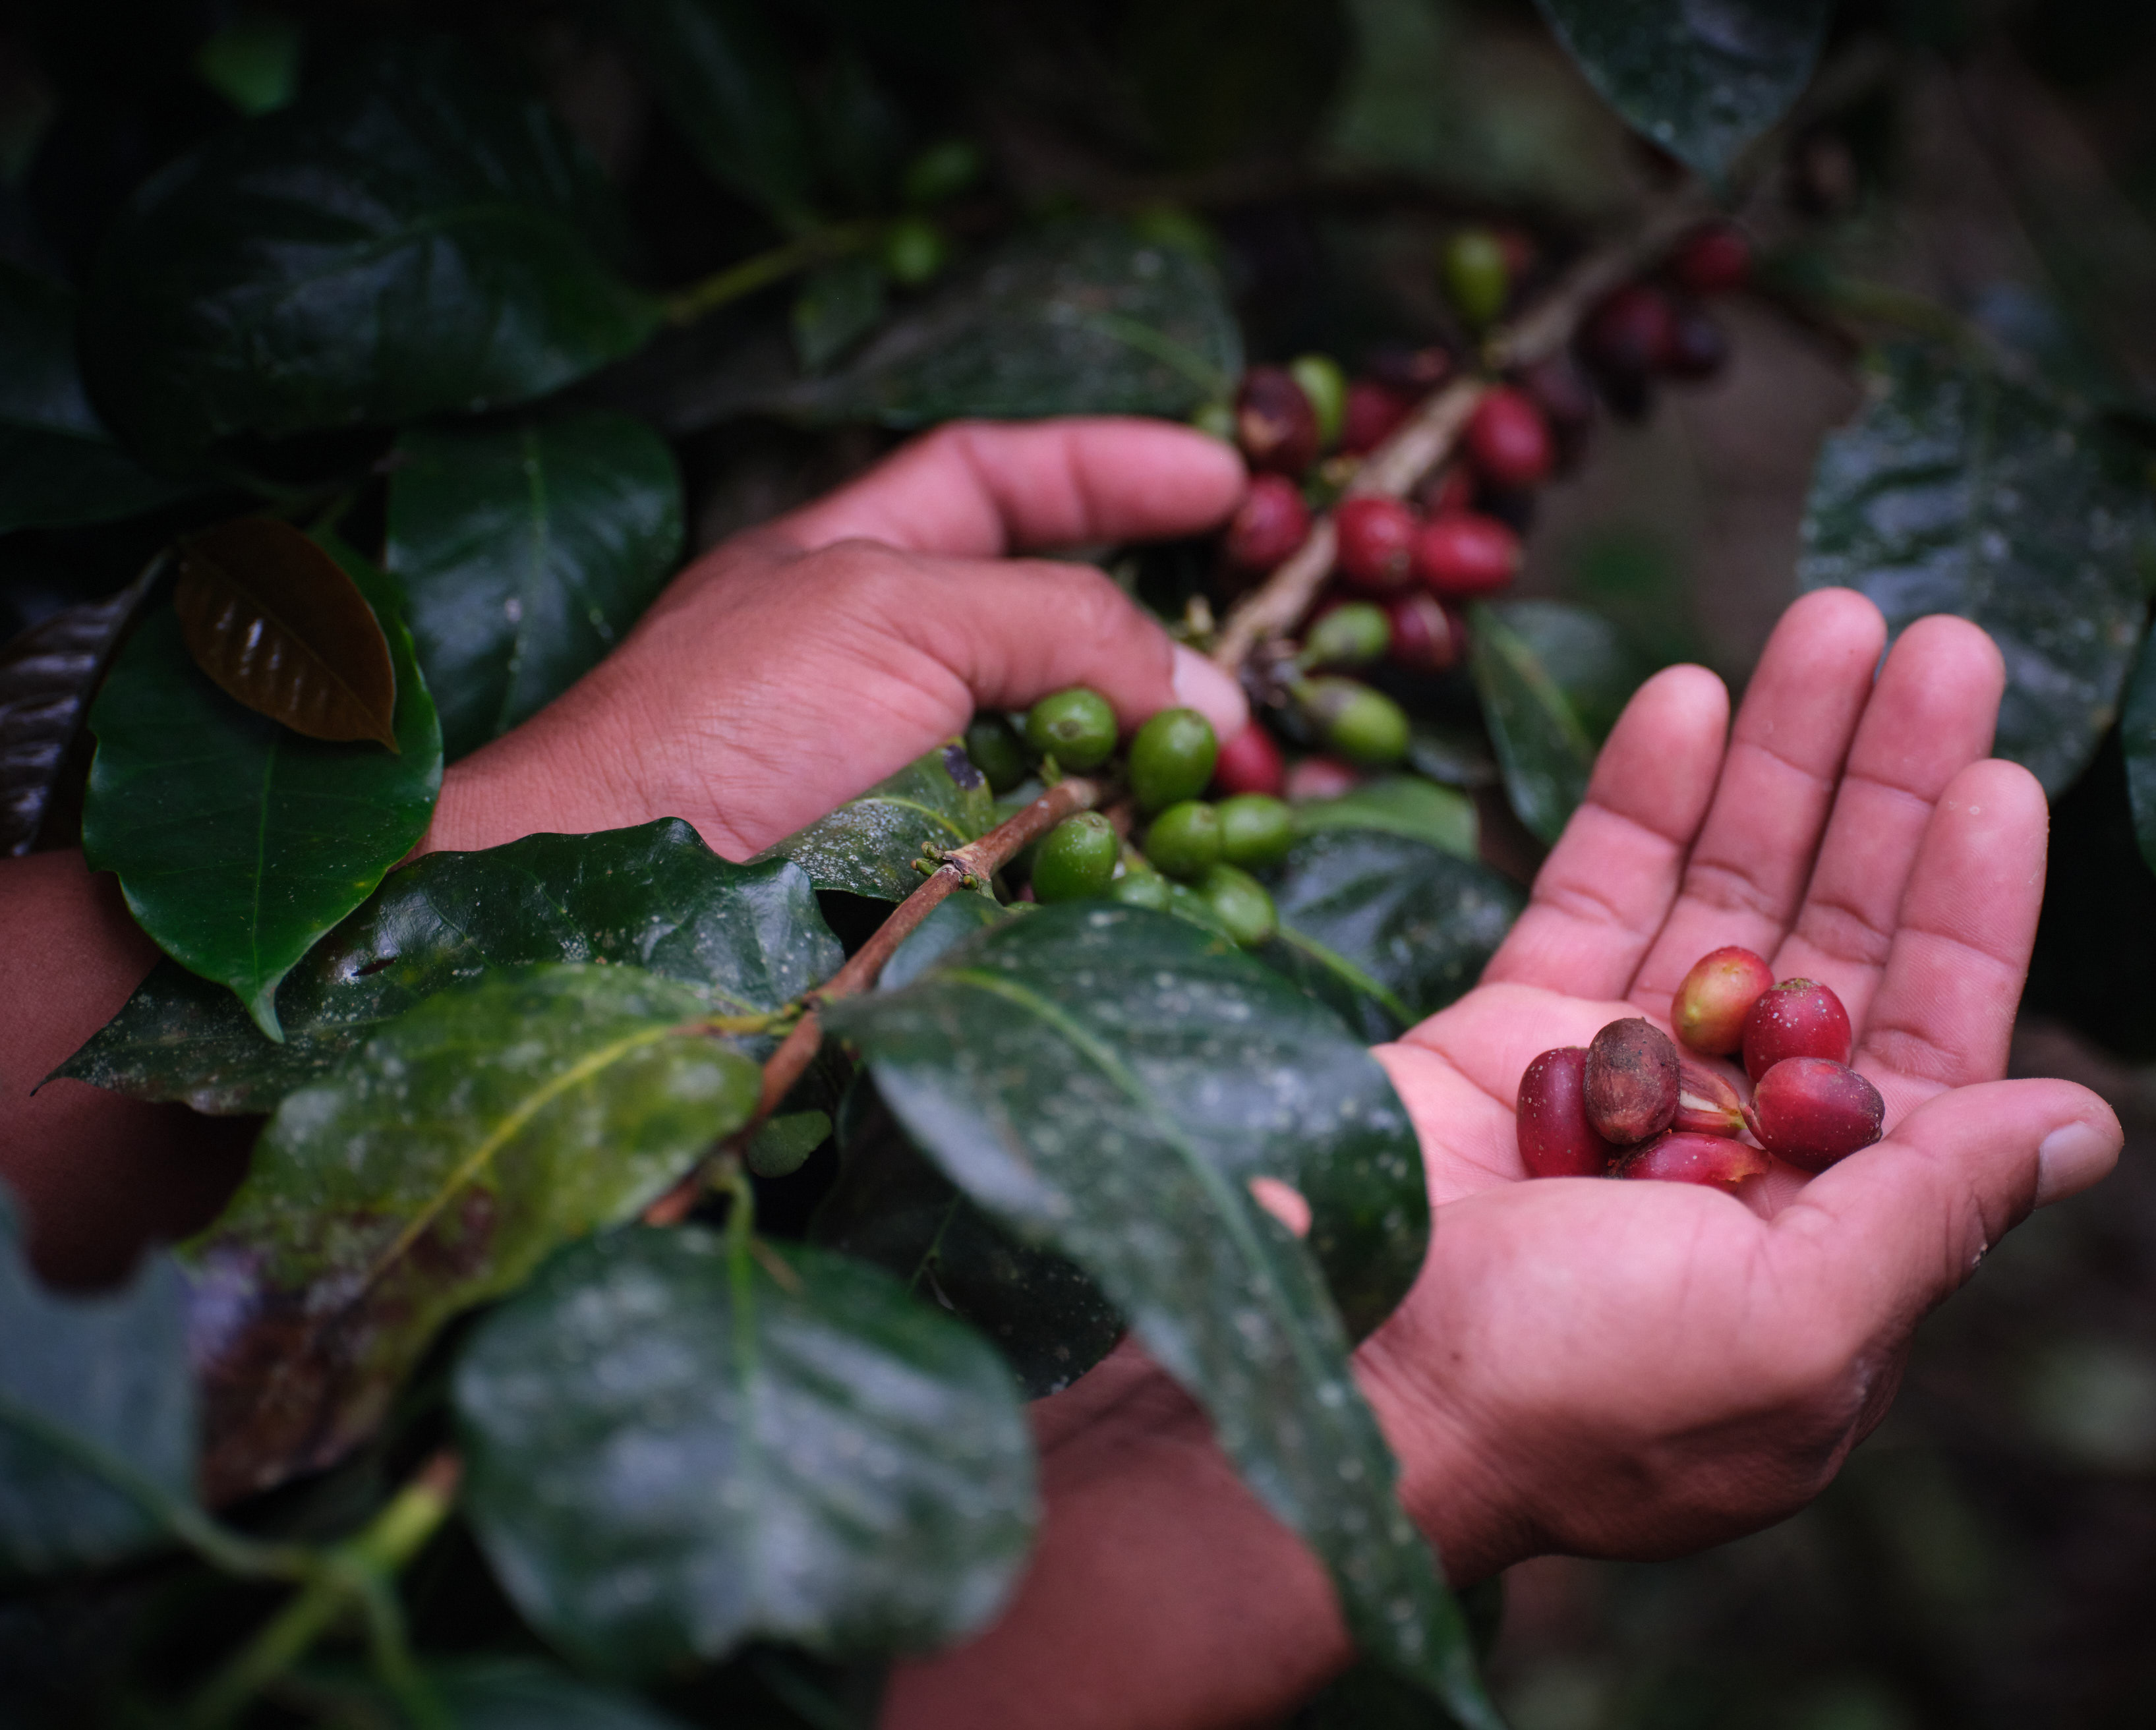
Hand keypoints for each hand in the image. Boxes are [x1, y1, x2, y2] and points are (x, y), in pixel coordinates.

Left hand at [425, 418, 1248, 858]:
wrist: (612, 923)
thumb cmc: (715, 733)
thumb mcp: (888, 614)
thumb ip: (1055, 621)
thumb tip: (1203, 691)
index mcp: (851, 562)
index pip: (995, 478)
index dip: (1109, 464)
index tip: (1229, 475)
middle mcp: (884, 669)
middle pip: (1056, 625)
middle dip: (1172, 634)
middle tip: (1285, 648)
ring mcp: (907, 792)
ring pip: (1075, 760)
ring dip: (1177, 767)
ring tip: (1275, 781)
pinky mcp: (933, 903)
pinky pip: (1066, 870)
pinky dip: (1146, 865)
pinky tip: (1210, 870)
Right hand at [1359, 588, 2123, 1567]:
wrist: (1331, 1385)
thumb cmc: (1569, 1396)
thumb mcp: (1789, 1332)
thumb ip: (1931, 1216)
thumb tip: (2085, 1126)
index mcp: (1823, 1227)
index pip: (1924, 1036)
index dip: (1968, 906)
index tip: (2002, 776)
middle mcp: (1732, 1143)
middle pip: (1833, 933)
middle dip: (1888, 790)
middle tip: (1937, 642)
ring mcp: (1617, 1079)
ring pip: (1720, 892)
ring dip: (1780, 758)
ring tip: (1830, 622)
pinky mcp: (1507, 1033)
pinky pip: (1589, 891)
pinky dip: (1641, 795)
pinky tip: (1690, 694)